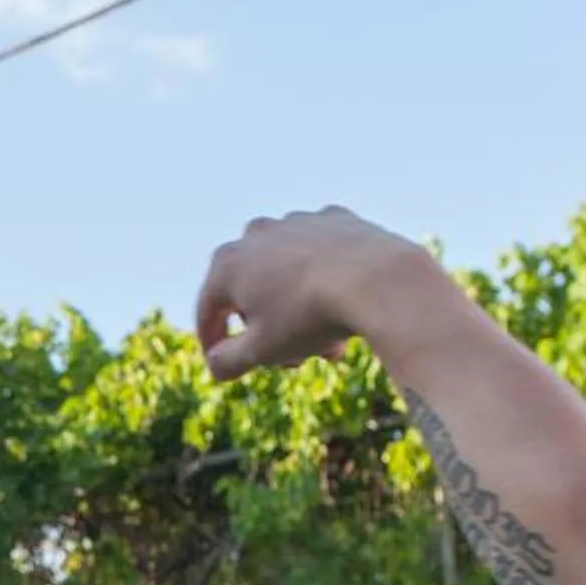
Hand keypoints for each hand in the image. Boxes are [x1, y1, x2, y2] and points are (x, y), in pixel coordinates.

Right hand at [194, 207, 444, 381]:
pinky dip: (326, 278)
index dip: (212, 343)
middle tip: (293, 361)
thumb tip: (215, 365)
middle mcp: (255, 234)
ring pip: (288, 273)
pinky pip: (322, 255)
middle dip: (269, 329)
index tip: (223, 365)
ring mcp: (296, 222)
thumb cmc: (311, 316)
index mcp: (227, 264)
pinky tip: (345, 303)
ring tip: (328, 343)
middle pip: (252, 292)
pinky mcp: (334, 219)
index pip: (208, 310)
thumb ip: (229, 361)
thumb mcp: (263, 350)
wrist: (377, 280)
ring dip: (299, 308)